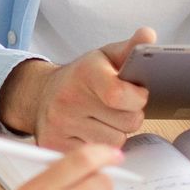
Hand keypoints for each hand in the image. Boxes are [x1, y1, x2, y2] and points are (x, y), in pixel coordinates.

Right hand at [0, 26, 155, 149]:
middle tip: (117, 107)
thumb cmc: (80, 77)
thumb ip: (131, 48)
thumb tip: (148, 35)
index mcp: (84, 73)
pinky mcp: (56, 145)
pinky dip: (101, 145)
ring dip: (117, 132)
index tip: (138, 94)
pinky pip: (99, 154)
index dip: (138, 97)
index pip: (119, 95)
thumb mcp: (105, 57)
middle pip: (128, 122)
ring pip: (117, 141)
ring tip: (103, 119)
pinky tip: (91, 131)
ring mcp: (60, 125)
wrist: (41, 95)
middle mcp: (68, 100)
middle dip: (130, 115)